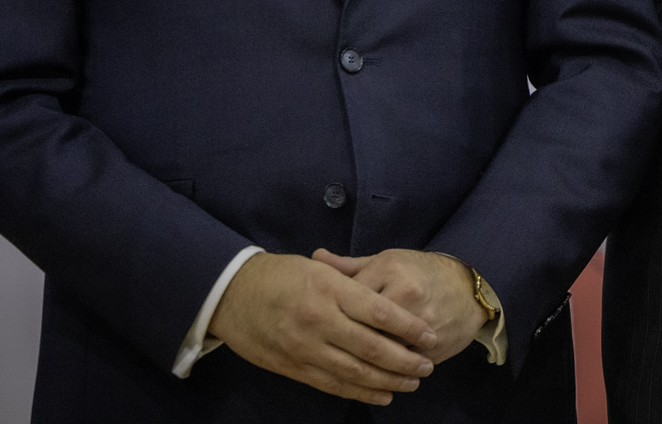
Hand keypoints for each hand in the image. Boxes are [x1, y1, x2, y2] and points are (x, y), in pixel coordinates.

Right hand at [208, 251, 437, 405]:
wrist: (231, 295)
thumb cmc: (279, 275)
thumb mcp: (317, 268)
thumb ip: (352, 283)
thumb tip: (390, 302)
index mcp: (329, 289)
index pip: (379, 312)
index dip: (408, 327)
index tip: (430, 334)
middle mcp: (319, 320)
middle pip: (372, 347)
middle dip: (404, 360)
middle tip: (427, 365)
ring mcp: (305, 347)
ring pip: (355, 371)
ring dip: (388, 380)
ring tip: (412, 382)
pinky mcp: (294, 367)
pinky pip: (333, 384)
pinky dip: (361, 392)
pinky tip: (382, 394)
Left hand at [313, 248, 487, 363]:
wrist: (468, 290)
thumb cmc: (420, 272)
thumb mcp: (386, 261)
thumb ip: (350, 266)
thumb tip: (315, 256)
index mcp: (389, 269)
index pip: (349, 294)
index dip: (329, 311)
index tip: (317, 320)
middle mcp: (405, 294)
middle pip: (363, 325)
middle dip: (342, 340)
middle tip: (326, 348)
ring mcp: (421, 323)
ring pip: (381, 350)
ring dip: (362, 361)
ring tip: (344, 363)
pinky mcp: (432, 346)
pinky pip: (400, 365)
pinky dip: (385, 373)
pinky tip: (370, 376)